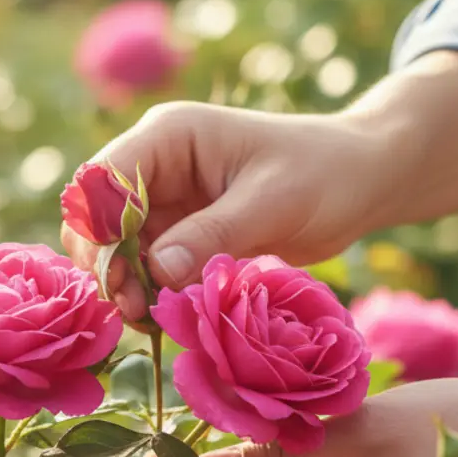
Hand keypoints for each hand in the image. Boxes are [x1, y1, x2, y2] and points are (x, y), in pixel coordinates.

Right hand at [62, 101, 388, 320]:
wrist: (359, 182)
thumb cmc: (323, 174)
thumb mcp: (272, 202)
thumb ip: (213, 234)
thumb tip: (157, 271)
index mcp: (169, 135)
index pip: (103, 179)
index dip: (98, 228)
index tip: (120, 277)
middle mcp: (156, 165)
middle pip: (97, 217)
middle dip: (107, 264)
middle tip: (133, 310)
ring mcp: (166, 200)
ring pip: (117, 248)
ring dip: (125, 285)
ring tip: (150, 321)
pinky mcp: (181, 233)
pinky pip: (146, 267)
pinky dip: (150, 293)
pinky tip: (168, 317)